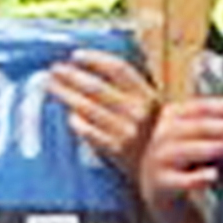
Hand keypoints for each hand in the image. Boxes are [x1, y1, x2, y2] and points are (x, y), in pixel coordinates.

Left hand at [49, 50, 159, 174]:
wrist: (170, 167)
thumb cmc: (159, 133)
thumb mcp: (156, 106)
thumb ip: (135, 89)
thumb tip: (99, 69)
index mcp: (148, 96)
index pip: (119, 69)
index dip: (96, 59)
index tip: (77, 55)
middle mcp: (137, 112)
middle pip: (98, 87)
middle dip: (72, 76)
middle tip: (56, 69)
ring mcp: (126, 131)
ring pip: (89, 108)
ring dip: (67, 95)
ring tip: (52, 86)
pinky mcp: (116, 150)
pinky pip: (90, 132)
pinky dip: (78, 123)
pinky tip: (69, 116)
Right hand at [140, 97, 222, 202]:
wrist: (167, 197)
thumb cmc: (189, 161)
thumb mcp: (205, 138)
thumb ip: (221, 118)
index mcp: (171, 117)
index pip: (199, 107)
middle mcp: (161, 136)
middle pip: (195, 127)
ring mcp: (157, 161)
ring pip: (186, 150)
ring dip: (213, 147)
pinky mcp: (159, 186)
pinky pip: (179, 181)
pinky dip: (196, 178)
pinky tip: (213, 175)